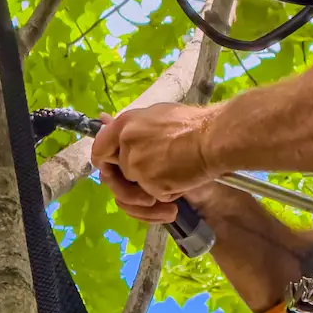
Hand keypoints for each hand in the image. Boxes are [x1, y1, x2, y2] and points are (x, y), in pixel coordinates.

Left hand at [91, 104, 218, 223]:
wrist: (214, 138)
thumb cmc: (192, 124)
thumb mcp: (156, 116)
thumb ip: (130, 126)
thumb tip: (102, 120)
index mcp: (124, 124)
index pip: (98, 149)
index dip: (104, 162)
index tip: (111, 169)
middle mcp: (125, 145)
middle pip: (118, 173)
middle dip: (133, 182)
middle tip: (153, 185)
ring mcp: (136, 166)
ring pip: (135, 189)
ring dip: (151, 193)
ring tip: (173, 190)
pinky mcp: (150, 184)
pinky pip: (155, 196)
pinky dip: (169, 194)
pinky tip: (184, 182)